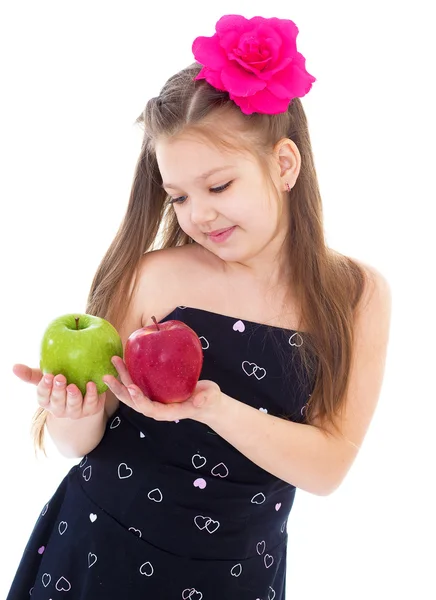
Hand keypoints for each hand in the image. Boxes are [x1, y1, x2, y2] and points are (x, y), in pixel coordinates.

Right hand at [12, 363, 105, 418]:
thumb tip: (14, 367)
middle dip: (58, 390)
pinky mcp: (90, 409)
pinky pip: (91, 403)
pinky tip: (91, 384)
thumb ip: (31, 374)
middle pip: (58, 402)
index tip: (48, 376)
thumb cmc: (60, 382)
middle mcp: (60, 408)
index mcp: (47, 401)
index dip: (45, 387)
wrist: (83, 391)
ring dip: (73, 396)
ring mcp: (75, 411)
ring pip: (73, 406)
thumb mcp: (46, 378)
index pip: (43, 397)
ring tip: (73, 386)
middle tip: (60, 377)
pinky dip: (92, 395)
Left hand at [103, 356, 222, 423]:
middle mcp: (156, 408)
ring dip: (120, 379)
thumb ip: (205, 399)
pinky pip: (137, 384)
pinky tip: (124, 361)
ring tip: (114, 361)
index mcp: (167, 412)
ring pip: (132, 392)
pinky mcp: (153, 391)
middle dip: (120, 390)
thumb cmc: (208, 399)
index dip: (139, 400)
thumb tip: (199, 400)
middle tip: (108, 376)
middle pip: (133, 402)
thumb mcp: (210, 398)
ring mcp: (153, 399)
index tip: (131, 388)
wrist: (206, 402)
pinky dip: (128, 374)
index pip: (149, 408)